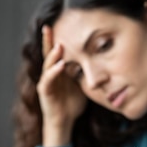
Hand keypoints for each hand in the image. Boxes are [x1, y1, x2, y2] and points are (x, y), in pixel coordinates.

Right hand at [37, 26, 86, 146]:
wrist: (65, 121)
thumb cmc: (73, 103)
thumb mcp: (82, 83)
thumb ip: (85, 72)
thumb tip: (101, 60)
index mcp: (58, 70)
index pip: (56, 51)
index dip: (56, 39)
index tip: (59, 25)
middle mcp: (50, 73)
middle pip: (47, 53)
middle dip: (48, 40)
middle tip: (48, 27)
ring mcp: (46, 82)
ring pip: (47, 65)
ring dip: (52, 55)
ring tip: (59, 46)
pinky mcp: (45, 92)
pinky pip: (48, 80)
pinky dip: (54, 72)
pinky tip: (61, 65)